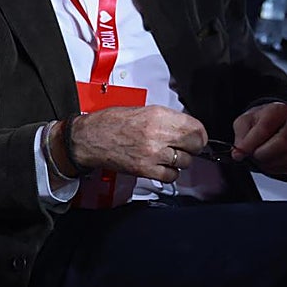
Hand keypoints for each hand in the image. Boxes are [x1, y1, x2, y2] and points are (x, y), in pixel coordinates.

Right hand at [69, 105, 207, 181]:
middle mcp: (157, 134)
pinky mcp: (145, 169)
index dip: (199, 134)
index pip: (195, 128)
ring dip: (180, 160)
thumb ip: (164, 118)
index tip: (197, 136)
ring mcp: (152, 154)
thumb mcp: (140, 110)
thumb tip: (184, 127)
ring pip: (185, 162)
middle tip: (185, 146)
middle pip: (195, 145)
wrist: (88, 138)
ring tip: (167, 155)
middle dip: (193, 147)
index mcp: (157, 115)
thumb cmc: (109, 123)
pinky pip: (171, 176)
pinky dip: (169, 173)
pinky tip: (160, 166)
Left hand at [232, 102, 286, 177]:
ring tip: (257, 157)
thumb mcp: (245, 121)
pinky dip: (274, 168)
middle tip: (250, 155)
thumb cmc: (260, 120)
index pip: (265, 128)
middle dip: (261, 154)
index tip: (238, 153)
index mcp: (279, 110)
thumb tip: (238, 153)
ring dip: (267, 163)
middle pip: (281, 144)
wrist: (276, 122)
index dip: (250, 143)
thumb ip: (240, 136)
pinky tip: (266, 162)